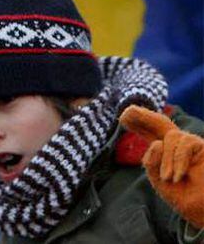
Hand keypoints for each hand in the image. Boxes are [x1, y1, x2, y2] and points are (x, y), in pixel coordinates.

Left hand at [119, 105, 203, 228]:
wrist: (203, 208)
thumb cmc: (184, 197)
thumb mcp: (159, 180)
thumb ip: (152, 162)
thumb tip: (156, 143)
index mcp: (163, 152)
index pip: (149, 133)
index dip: (138, 123)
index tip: (123, 117)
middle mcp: (175, 144)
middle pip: (159, 123)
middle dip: (143, 116)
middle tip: (128, 111)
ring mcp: (188, 144)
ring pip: (170, 136)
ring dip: (166, 159)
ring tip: (168, 178)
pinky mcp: (201, 147)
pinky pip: (185, 143)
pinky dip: (179, 159)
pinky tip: (179, 176)